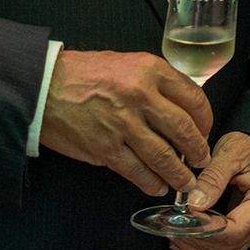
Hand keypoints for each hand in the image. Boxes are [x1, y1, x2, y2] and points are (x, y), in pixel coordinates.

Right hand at [38, 50, 213, 195]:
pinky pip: (136, 171)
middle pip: (184, 129)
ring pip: (163, 156)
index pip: (194, 98)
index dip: (206, 119)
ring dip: (179, 173)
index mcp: (150, 71)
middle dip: (198, 150)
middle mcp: (140, 96)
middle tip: (202, 160)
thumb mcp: (129, 63)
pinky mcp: (105, 148)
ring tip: (186, 180)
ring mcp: (123, 124)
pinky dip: (151, 182)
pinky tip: (158, 186)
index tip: (206, 130)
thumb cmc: (85, 73)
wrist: (44, 87)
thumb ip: (156, 82)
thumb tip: (182, 107)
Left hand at [171, 131, 249, 249]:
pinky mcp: (249, 231)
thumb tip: (194, 203)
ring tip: (176, 234)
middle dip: (197, 242)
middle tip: (172, 228)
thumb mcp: (232, 150)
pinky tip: (186, 239)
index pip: (235, 229)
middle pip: (229, 247)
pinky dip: (204, 249)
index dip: (206, 230)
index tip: (184, 219)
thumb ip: (213, 177)